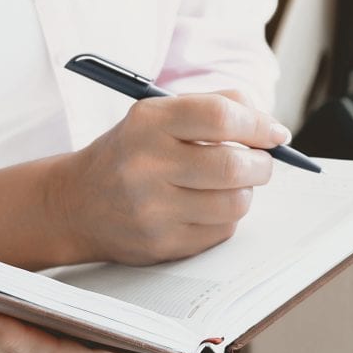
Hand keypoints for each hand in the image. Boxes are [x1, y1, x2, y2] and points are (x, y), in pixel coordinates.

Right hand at [51, 88, 288, 265]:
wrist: (75, 204)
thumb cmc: (132, 152)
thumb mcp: (158, 115)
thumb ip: (215, 107)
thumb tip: (272, 128)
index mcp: (148, 122)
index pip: (219, 116)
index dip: (258, 124)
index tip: (277, 134)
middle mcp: (147, 165)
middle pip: (233, 165)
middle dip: (262, 164)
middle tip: (262, 161)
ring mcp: (153, 210)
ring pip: (235, 203)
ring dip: (245, 192)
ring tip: (230, 184)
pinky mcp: (161, 245)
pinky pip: (221, 231)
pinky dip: (225, 217)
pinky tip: (204, 206)